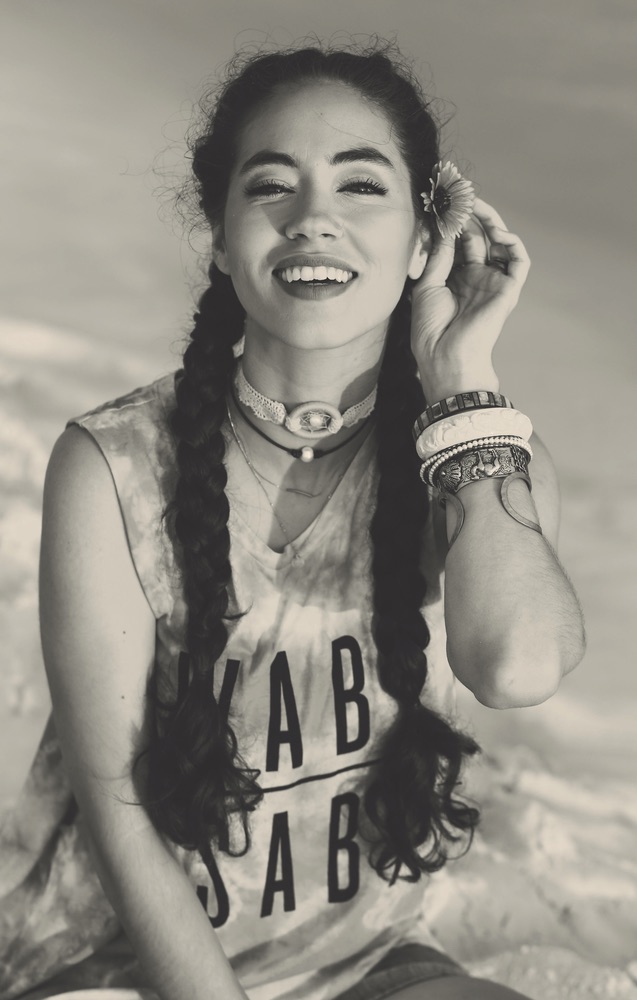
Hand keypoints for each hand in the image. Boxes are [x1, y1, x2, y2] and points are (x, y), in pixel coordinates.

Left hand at [410, 197, 530, 401]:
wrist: (445, 357)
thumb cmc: (431, 329)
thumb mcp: (428, 286)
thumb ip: (440, 256)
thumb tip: (446, 228)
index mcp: (454, 278)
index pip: (458, 242)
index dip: (453, 222)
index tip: (443, 201)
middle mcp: (475, 277)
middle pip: (478, 237)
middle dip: (470, 216)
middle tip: (461, 195)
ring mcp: (492, 283)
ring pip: (499, 243)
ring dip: (491, 222)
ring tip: (476, 206)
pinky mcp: (508, 290)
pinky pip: (518, 261)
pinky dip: (512, 243)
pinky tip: (497, 232)